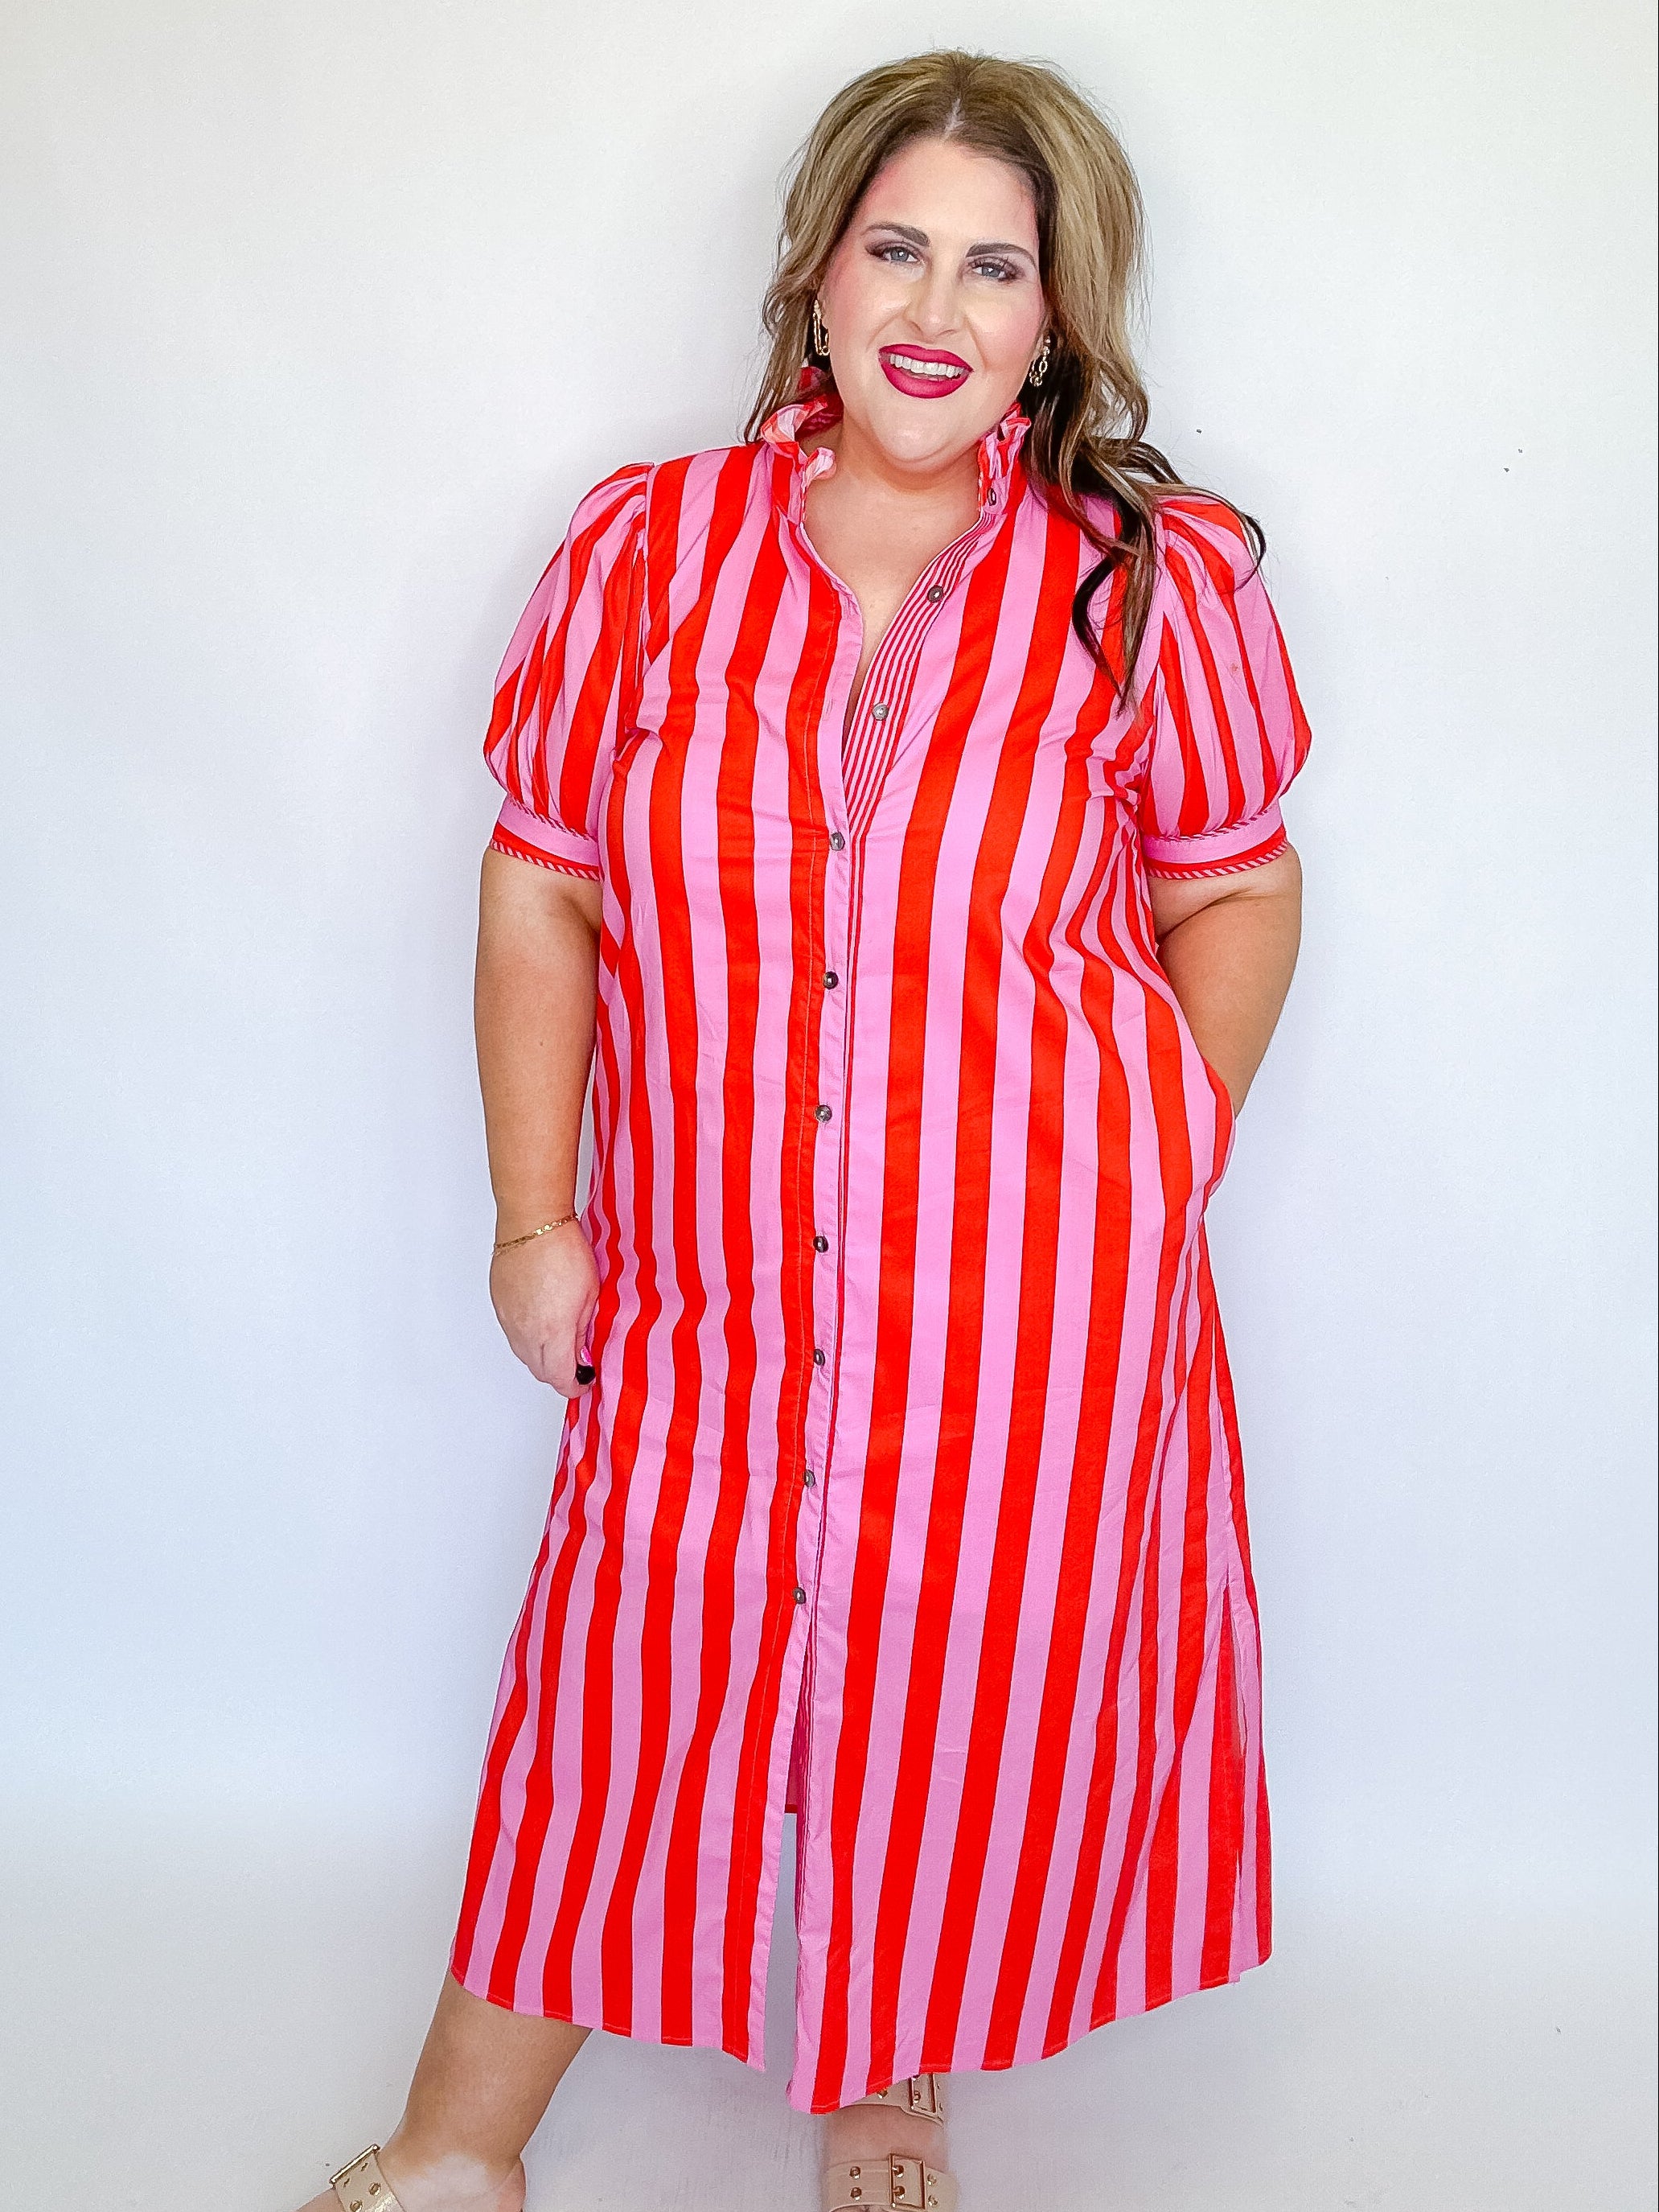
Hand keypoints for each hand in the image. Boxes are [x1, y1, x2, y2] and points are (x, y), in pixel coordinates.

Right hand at [489, 1225, 598, 1394]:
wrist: (532, 1224)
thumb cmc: (563, 1250)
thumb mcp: (590, 1294)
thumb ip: (584, 1330)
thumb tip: (582, 1352)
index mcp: (552, 1331)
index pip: (560, 1377)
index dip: (575, 1386)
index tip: (585, 1381)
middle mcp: (525, 1331)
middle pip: (540, 1371)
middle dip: (559, 1373)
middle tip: (576, 1364)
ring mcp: (509, 1320)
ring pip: (524, 1354)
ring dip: (542, 1357)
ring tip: (560, 1342)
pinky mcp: (499, 1306)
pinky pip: (513, 1334)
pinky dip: (528, 1338)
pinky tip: (542, 1323)